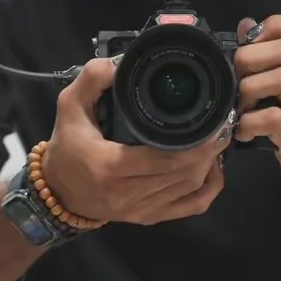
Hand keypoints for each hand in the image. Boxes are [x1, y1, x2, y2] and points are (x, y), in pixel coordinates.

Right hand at [42, 58, 230, 224]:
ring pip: (189, 190)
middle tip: (223, 127)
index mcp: (109, 166)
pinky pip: (188, 208)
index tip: (211, 122)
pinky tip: (214, 170)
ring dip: (210, 166)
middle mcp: (126, 193)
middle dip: (208, 151)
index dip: (194, 143)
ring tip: (220, 142)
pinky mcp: (147, 217)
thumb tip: (119, 63)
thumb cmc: (67, 146)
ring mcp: (139, 210)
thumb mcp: (69, 106)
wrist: (57, 191)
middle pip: (182, 174)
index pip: (163, 159)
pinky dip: (208, 190)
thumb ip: (90, 79)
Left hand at [234, 15, 280, 216]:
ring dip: (249, 90)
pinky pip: (274, 119)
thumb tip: (246, 25)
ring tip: (241, 108)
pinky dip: (249, 123)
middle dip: (250, 57)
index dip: (276, 24)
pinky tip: (244, 133)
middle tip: (237, 79)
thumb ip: (270, 61)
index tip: (252, 43)